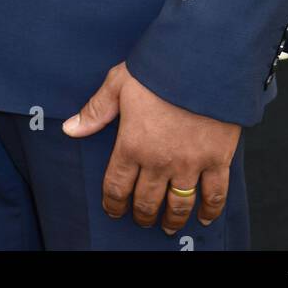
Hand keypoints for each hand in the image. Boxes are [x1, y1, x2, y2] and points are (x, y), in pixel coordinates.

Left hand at [62, 62, 240, 233]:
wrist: (201, 61)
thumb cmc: (159, 68)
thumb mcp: (119, 83)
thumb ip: (96, 110)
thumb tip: (71, 128)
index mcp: (132, 144)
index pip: (117, 186)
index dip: (113, 204)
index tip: (114, 210)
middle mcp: (159, 161)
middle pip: (147, 201)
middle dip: (141, 214)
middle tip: (141, 219)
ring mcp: (189, 163)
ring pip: (178, 205)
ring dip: (171, 219)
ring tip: (167, 226)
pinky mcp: (217, 159)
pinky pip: (214, 194)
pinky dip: (209, 210)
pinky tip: (203, 217)